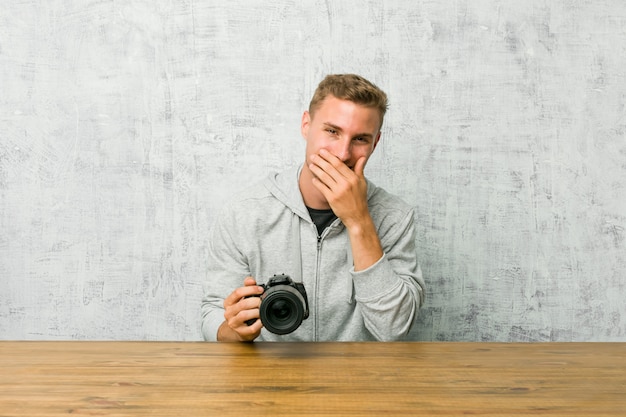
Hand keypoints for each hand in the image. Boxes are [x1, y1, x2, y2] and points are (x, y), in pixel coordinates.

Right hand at [218, 277, 263, 341]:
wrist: (238, 330)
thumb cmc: (241, 312)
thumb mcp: (242, 299)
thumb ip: (246, 287)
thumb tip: (251, 280)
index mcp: (228, 302)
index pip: (237, 292)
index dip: (251, 289)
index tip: (261, 289)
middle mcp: (228, 313)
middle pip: (242, 304)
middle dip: (256, 301)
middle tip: (263, 300)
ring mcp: (234, 323)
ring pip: (244, 315)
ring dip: (256, 311)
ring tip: (262, 310)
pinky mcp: (241, 332)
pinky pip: (251, 327)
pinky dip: (259, 323)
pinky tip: (262, 320)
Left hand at [309, 149, 383, 270]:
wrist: (357, 216)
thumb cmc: (359, 199)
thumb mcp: (362, 183)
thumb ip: (359, 169)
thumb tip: (362, 157)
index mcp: (353, 178)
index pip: (339, 164)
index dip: (329, 157)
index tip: (323, 151)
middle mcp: (346, 183)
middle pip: (330, 168)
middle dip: (320, 161)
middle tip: (313, 156)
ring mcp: (338, 191)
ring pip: (324, 177)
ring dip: (316, 170)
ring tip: (311, 165)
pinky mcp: (332, 199)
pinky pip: (322, 188)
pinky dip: (317, 182)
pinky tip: (313, 179)